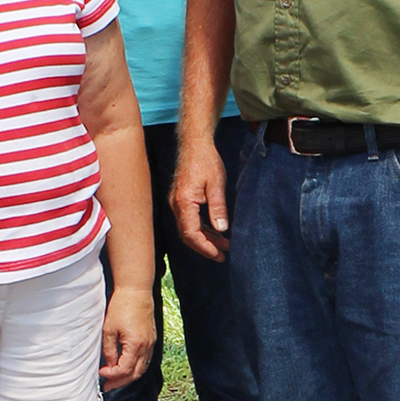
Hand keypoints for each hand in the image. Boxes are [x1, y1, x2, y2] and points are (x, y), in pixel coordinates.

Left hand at [101, 282, 157, 388]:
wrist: (136, 291)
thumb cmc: (122, 306)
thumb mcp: (109, 329)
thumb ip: (109, 350)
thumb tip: (109, 364)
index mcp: (136, 345)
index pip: (124, 369)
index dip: (111, 375)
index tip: (101, 373)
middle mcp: (146, 346)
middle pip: (135, 374)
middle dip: (120, 382)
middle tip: (107, 386)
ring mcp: (151, 343)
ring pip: (142, 368)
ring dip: (129, 376)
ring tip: (115, 380)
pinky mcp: (151, 339)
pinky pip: (145, 359)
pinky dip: (136, 367)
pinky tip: (127, 367)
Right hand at [170, 132, 231, 259]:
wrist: (194, 144)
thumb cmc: (206, 160)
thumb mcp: (217, 183)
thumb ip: (218, 207)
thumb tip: (221, 229)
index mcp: (183, 202)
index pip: (191, 233)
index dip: (204, 246)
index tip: (218, 254)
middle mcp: (176, 205)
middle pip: (188, 235)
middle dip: (205, 247)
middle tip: (222, 256)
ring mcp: (177, 203)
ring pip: (189, 229)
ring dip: (205, 239)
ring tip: (223, 246)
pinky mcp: (181, 200)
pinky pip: (190, 220)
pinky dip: (202, 229)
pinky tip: (215, 232)